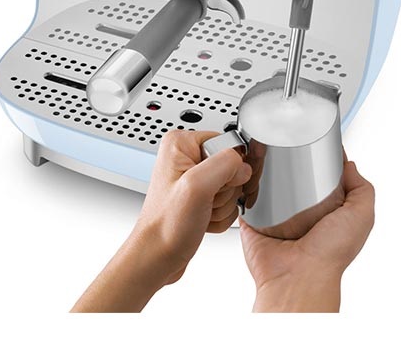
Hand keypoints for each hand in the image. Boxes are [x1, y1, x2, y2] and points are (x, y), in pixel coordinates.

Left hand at [71, 130, 250, 311]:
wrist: (156, 257)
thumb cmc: (165, 226)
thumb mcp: (196, 187)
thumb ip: (224, 165)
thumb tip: (244, 163)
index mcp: (181, 143)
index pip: (227, 143)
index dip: (229, 168)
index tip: (215, 185)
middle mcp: (186, 157)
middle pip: (231, 167)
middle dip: (224, 191)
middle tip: (204, 202)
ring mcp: (193, 178)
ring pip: (231, 187)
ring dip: (222, 206)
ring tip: (200, 212)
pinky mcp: (199, 196)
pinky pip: (227, 202)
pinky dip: (220, 216)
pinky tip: (202, 219)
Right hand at [240, 153, 374, 311]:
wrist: (297, 276)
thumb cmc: (329, 255)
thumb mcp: (361, 216)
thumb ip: (362, 188)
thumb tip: (348, 164)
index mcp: (326, 211)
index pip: (322, 175)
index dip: (320, 158)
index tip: (315, 140)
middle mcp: (300, 213)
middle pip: (294, 175)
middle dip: (290, 159)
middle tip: (287, 144)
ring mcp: (275, 215)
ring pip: (267, 182)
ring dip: (264, 169)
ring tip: (264, 152)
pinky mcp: (253, 218)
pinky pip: (246, 195)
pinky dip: (244, 184)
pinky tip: (245, 170)